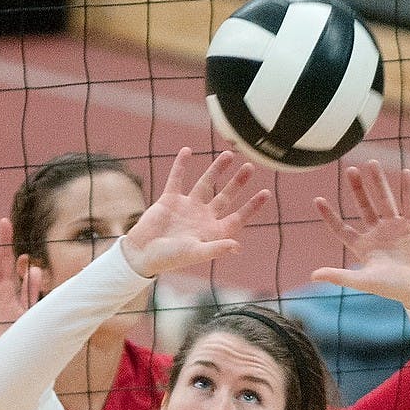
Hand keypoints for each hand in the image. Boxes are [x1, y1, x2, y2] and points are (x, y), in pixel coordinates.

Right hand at [120, 148, 271, 277]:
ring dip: (216, 169)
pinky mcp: (170, 199)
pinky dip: (181, 165)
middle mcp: (202, 217)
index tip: (266, 193)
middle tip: (250, 166)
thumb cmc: (170, 259)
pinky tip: (187, 150)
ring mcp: (187, 207)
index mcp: (212, 232)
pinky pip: (177, 178)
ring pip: (205, 184)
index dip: (252, 206)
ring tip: (229, 155)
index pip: (237, 217)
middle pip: (225, 196)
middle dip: (238, 183)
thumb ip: (216, 248)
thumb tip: (237, 247)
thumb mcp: (195, 253)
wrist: (142, 253)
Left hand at [310, 160, 409, 309]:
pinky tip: (406, 172)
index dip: (329, 215)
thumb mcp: (363, 281)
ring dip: (379, 182)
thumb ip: (339, 276)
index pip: (342, 228)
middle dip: (357, 189)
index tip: (317, 199)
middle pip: (364, 206)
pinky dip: (408, 189)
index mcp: (363, 247)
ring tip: (373, 163)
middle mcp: (377, 234)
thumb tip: (313, 276)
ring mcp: (395, 229)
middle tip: (350, 170)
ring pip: (385, 200)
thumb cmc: (392, 288)